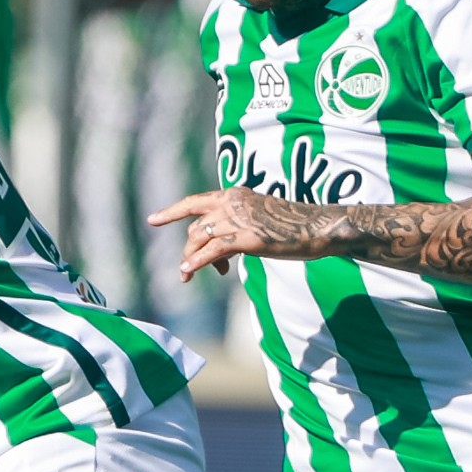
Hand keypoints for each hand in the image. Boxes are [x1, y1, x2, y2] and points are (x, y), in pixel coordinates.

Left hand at [151, 188, 316, 278]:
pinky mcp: (248, 238)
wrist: (319, 227)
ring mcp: (239, 219)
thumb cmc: (291, 226)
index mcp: (234, 195)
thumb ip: (232, 228)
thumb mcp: (256, 220)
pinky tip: (188, 270)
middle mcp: (232, 203)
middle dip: (189, 251)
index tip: (152, 220)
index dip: (172, 212)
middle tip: (189, 271)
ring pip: (199, 241)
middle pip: (195, 228)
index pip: (195, 202)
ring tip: (188, 275)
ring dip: (190, 260)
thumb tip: (215, 251)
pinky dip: (196, 262)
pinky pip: (212, 251)